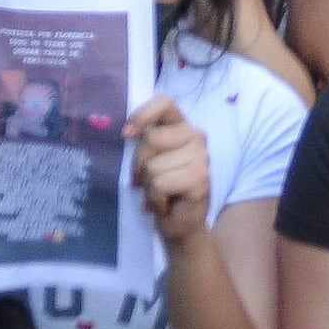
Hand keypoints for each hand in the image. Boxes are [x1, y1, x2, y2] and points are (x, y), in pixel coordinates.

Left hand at [132, 96, 211, 243]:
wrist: (181, 225)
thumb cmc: (163, 191)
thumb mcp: (150, 160)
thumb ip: (145, 144)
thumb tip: (127, 134)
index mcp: (182, 127)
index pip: (164, 103)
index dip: (142, 115)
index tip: (127, 135)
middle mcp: (196, 136)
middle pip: (151, 138)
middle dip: (140, 164)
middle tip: (150, 181)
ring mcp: (201, 157)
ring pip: (152, 166)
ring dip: (149, 186)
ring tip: (162, 194)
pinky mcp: (200, 178)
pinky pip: (159, 184)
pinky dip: (155, 200)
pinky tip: (167, 205)